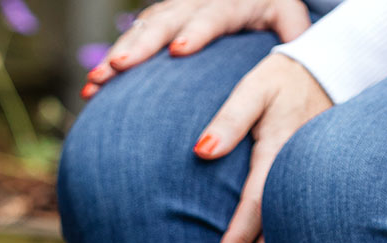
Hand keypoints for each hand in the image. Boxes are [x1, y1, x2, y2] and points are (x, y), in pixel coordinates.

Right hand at [81, 0, 310, 98]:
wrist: (252, 1)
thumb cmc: (275, 17)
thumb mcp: (291, 21)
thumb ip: (294, 35)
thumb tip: (295, 56)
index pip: (212, 13)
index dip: (196, 30)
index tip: (179, 51)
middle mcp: (198, 1)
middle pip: (166, 20)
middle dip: (140, 45)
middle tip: (119, 68)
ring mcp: (173, 11)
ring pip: (141, 30)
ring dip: (115, 58)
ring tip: (94, 85)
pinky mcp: (157, 25)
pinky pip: (130, 42)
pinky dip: (111, 65)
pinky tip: (92, 90)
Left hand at [194, 54, 330, 242]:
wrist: (326, 72)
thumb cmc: (279, 82)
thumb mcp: (254, 88)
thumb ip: (229, 118)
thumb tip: (201, 151)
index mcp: (280, 152)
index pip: (257, 203)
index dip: (239, 238)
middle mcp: (297, 175)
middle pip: (276, 232)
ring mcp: (310, 185)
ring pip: (292, 237)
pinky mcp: (314, 191)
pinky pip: (301, 230)